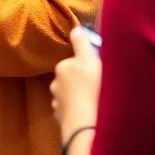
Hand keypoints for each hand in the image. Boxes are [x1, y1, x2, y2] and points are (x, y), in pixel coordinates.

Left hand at [51, 28, 101, 144]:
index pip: (74, 59)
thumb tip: (75, 29)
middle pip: (71, 77)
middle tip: (98, 86)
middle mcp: (56, 82)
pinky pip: (70, 110)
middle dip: (81, 79)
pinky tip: (88, 112)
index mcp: (64, 67)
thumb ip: (82, 43)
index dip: (85, 63)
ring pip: (69, 94)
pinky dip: (77, 109)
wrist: (85, 125)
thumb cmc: (92, 89)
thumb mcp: (91, 61)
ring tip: (95, 101)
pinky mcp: (61, 119)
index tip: (95, 68)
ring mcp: (57, 102)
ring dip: (78, 95)